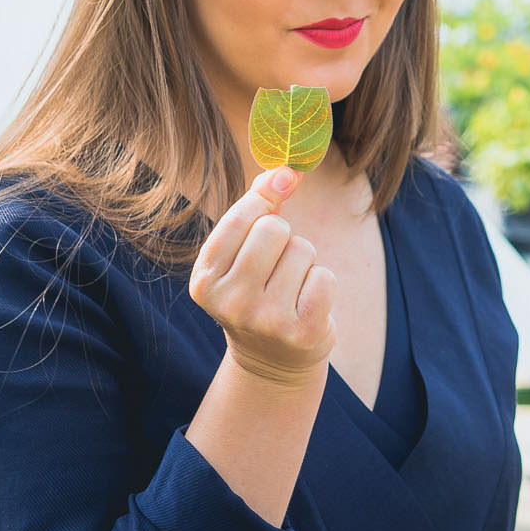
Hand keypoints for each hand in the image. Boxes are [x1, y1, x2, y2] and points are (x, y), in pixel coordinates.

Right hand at [189, 167, 337, 390]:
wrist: (274, 359)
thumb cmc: (258, 290)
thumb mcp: (243, 253)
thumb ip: (258, 206)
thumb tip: (287, 171)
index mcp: (204, 281)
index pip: (241, 217)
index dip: (263, 202)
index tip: (271, 203)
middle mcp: (230, 303)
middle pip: (274, 229)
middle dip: (284, 238)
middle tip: (276, 266)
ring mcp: (266, 321)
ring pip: (303, 250)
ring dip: (304, 262)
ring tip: (290, 288)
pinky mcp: (302, 332)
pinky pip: (326, 277)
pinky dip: (322, 283)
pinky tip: (306, 304)